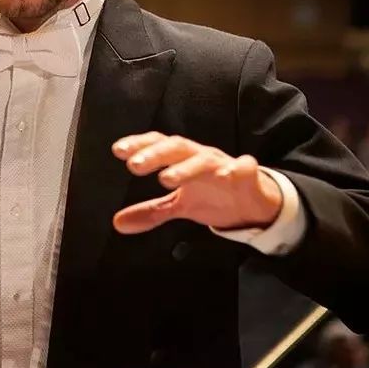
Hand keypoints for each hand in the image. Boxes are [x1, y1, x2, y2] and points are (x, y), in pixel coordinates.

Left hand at [111, 132, 282, 234]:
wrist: (250, 202)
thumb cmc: (211, 195)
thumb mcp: (178, 206)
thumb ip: (150, 211)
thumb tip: (117, 223)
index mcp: (182, 159)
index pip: (158, 145)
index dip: (139, 145)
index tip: (118, 150)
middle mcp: (200, 156)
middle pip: (177, 147)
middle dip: (155, 154)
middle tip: (133, 165)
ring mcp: (223, 164)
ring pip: (204, 160)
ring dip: (185, 167)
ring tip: (166, 179)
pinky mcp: (247, 175)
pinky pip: (245, 167)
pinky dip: (240, 167)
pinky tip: (233, 171)